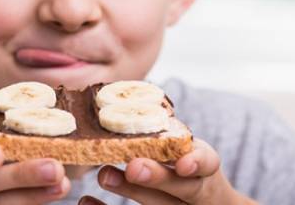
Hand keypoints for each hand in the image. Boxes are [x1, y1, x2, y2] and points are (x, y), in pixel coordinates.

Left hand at [79, 138, 255, 204]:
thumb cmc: (183, 168)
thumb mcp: (183, 150)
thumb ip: (163, 135)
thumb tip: (120, 101)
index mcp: (204, 168)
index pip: (208, 164)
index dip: (198, 164)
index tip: (183, 164)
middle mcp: (195, 193)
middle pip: (183, 189)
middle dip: (158, 178)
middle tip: (133, 166)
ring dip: (130, 192)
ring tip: (104, 175)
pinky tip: (86, 201)